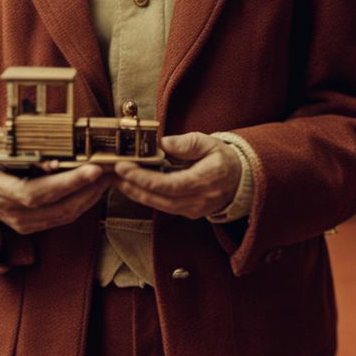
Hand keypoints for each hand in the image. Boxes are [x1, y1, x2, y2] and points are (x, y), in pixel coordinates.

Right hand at [0, 125, 110, 234]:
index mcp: (0, 191)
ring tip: (107, 177)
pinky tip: (94, 187)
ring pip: (64, 216)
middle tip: (110, 170)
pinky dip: (82, 203)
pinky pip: (62, 217)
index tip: (93, 169)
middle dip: (88, 189)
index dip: (67, 184)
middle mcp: (13, 212)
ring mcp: (23, 223)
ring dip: (90, 197)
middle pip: (58, 207)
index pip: (38, 192)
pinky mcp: (33, 225)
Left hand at [113, 131, 241, 218]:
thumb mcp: (209, 143)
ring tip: (117, 179)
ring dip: (136, 193)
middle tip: (113, 173)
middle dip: (133, 187)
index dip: (144, 178)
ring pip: (159, 205)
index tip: (124, 168)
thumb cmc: (224, 158)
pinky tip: (133, 186)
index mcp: (204, 181)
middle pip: (159, 198)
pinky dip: (147, 196)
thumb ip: (186, 143)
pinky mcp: (189, 212)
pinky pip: (164, 206)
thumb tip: (163, 143)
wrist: (241, 179)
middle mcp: (198, 201)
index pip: (168, 185)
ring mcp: (194, 210)